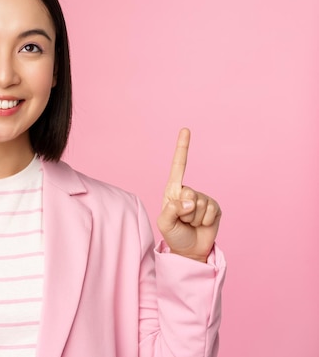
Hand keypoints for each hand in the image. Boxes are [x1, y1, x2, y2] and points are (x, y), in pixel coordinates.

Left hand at [157, 128, 220, 261]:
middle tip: (183, 220)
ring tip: (191, 224)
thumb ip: (172, 210)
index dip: (182, 148)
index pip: (178, 166)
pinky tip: (202, 225)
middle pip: (190, 192)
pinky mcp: (215, 208)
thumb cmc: (174, 234)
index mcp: (173, 191)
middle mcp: (188, 191)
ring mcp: (203, 199)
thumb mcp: (165, 223)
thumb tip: (189, 201)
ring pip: (200, 204)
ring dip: (195, 218)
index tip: (186, 129)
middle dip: (185, 211)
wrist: (190, 250)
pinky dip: (206, 221)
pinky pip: (211, 211)